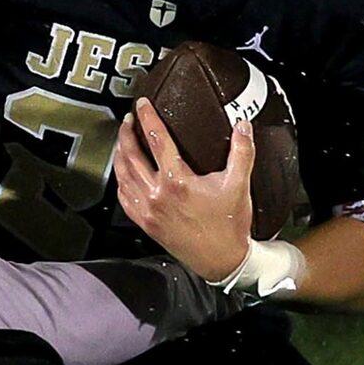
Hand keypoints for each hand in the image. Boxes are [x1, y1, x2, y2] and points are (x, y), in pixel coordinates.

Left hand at [113, 98, 256, 281]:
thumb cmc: (230, 225)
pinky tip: (123, 174)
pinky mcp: (146, 224)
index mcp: (177, 182)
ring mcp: (148, 211)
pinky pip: (124, 198)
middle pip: (132, 156)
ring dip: (120, 155)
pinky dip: (120, 181)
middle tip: (129, 120)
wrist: (222, 260)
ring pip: (123, 176)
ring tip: (123, 141)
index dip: (147, 118)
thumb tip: (243, 125)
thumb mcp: (238, 184)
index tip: (142, 104)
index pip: (157, 140)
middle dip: (127, 134)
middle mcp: (157, 195)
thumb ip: (242, 151)